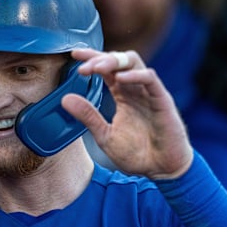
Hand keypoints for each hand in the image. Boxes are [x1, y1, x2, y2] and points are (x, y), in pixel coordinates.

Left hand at [63, 49, 192, 178]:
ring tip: (97, 67)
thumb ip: (88, 116)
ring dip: (114, 61)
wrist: (162, 171)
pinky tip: (120, 78)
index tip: (74, 55)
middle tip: (83, 65)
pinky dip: (135, 75)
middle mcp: (136, 89)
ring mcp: (149, 92)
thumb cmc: (137, 154)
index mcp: (123, 95)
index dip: (92, 58)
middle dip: (100, 58)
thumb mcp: (105, 135)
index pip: (107, 69)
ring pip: (134, 63)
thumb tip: (64, 99)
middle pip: (118, 60)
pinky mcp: (162, 100)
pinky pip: (150, 79)